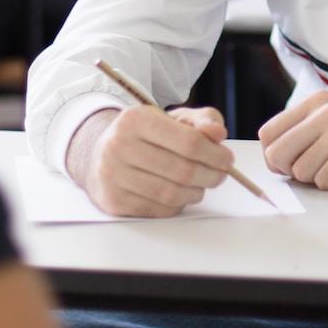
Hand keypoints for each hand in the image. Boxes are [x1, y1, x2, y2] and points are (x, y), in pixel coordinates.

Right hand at [69, 105, 233, 217]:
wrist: (99, 154)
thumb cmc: (144, 135)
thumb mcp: (172, 118)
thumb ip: (201, 120)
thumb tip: (218, 133)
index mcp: (135, 119)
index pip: (189, 141)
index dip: (215, 154)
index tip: (228, 159)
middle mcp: (119, 146)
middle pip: (183, 170)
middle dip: (211, 175)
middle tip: (220, 175)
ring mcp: (113, 176)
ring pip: (172, 193)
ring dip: (196, 192)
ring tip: (201, 185)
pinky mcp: (114, 200)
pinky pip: (159, 209)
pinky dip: (178, 204)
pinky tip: (180, 193)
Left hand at [259, 91, 327, 189]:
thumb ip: (310, 128)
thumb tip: (277, 155)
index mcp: (317, 102)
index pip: (269, 134)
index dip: (276, 157)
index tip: (295, 164)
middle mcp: (325, 112)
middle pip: (278, 155)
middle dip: (294, 171)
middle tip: (320, 169)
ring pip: (301, 172)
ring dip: (322, 178)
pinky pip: (325, 181)